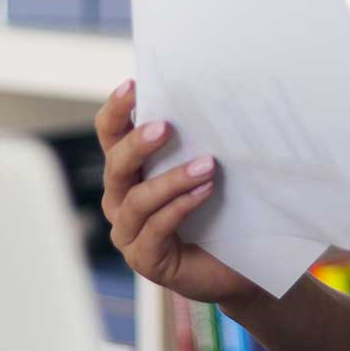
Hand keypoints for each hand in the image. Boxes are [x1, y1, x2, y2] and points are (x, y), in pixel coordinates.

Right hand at [95, 80, 263, 309]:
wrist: (238, 265)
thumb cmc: (219, 213)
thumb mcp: (206, 171)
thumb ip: (196, 144)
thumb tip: (211, 103)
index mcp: (129, 171)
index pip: (110, 135)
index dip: (116, 111)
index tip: (134, 85)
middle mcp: (120, 200)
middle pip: (116, 165)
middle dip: (138, 143)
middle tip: (166, 126)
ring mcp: (128, 232)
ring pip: (138, 199)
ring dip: (172, 179)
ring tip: (207, 165)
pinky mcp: (144, 259)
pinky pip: (156, 228)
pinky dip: (181, 206)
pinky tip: (206, 191)